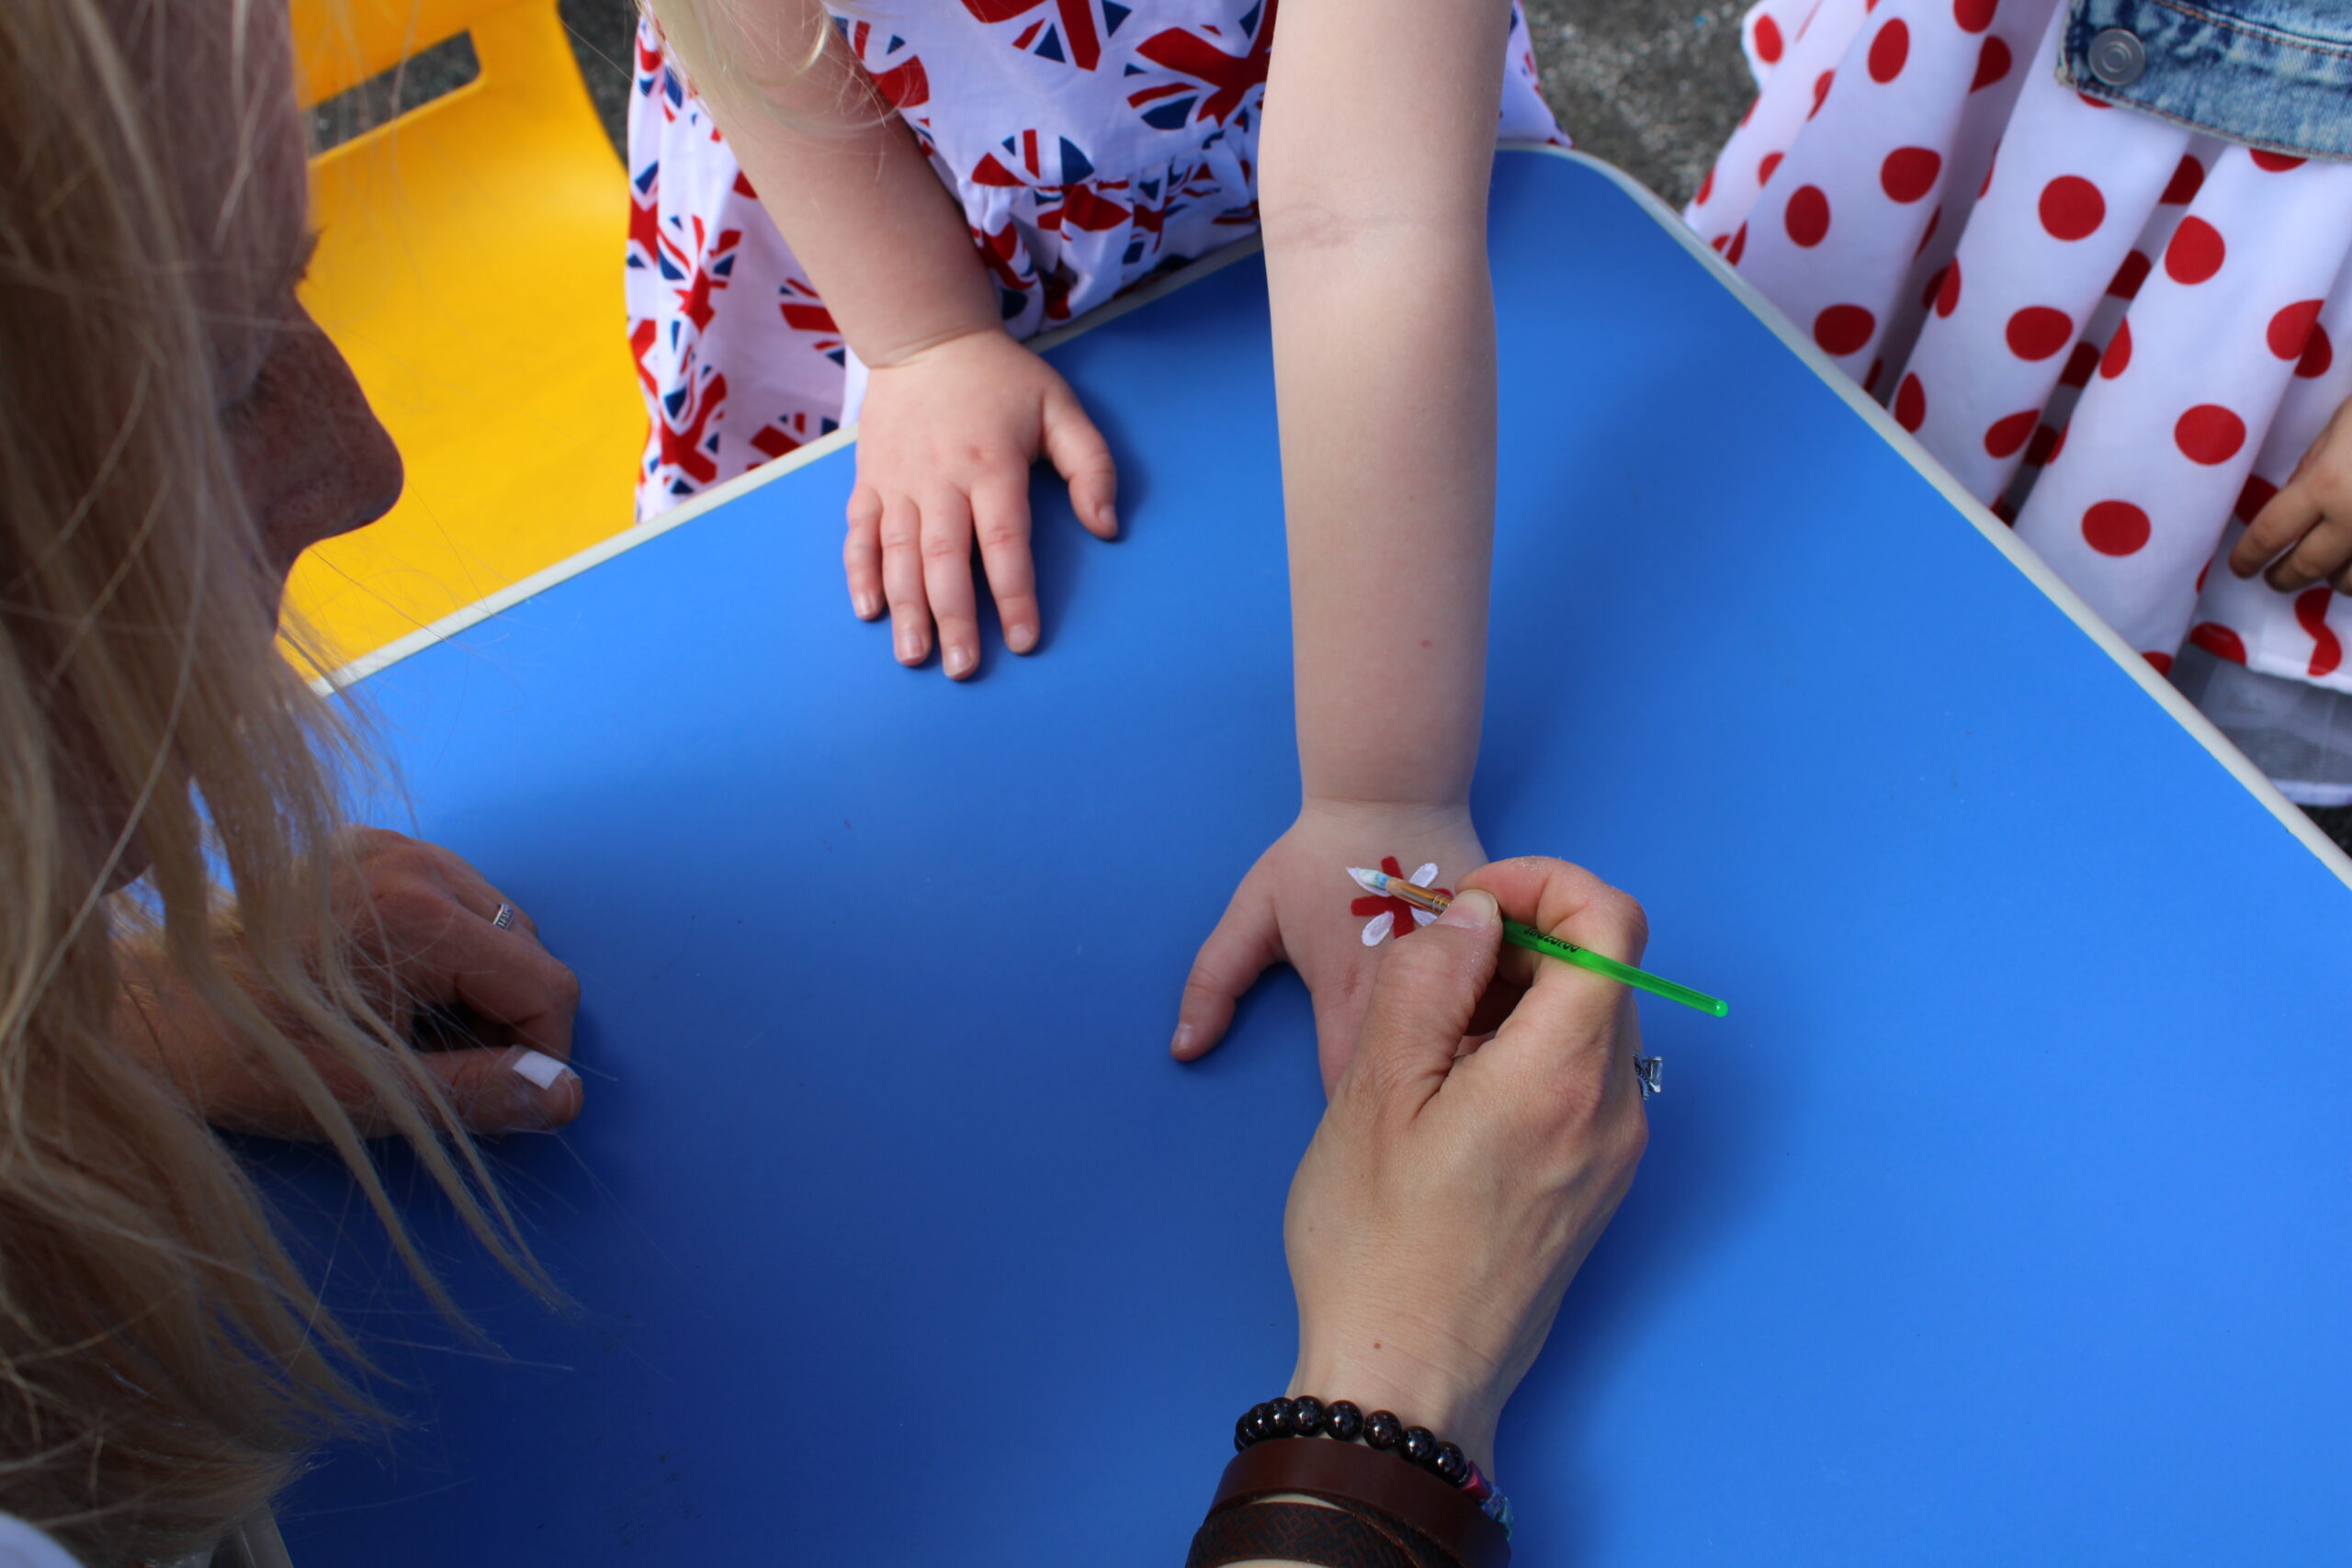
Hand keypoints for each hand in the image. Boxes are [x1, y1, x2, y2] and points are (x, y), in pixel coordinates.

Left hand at [116, 828, 582, 1137]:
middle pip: (524, 946)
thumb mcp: (365, 1093)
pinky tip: (393, 981)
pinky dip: (444, 943)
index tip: (500, 1092)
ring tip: (415, 1026)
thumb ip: (476, 1095)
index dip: (543, 1051)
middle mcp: (410, 860)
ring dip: (479, 978)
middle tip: (445, 1064)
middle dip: (507, 1013)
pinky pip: (449, 892)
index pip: (546, 983)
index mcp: (418, 913)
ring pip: (493, 917)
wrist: (139, 1009)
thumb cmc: (243, 1057)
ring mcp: (384, 844)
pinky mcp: (361, 845)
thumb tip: (564, 1096)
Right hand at [845, 326, 1118, 677]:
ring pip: (899, 554)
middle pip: (945, 559)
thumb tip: (1106, 527)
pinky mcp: (869, 481)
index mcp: (992, 464)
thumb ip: (1090, 466)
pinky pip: (859, 534)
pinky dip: (861, 573)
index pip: (1004, 541)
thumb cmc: (1001, 381)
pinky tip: (869, 611)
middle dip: (954, 618)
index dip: (1014, 594)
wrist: (926, 338)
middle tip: (963, 669)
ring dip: (906, 609)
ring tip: (914, 656)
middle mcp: (941, 478)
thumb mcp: (1061, 407)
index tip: (1023, 640)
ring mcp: (898, 481)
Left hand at [1174, 800, 1486, 1091]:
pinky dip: (1494, 1025)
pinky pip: (1505, 1012)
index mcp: (1349, 1000)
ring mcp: (1468, 974)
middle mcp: (1414, 998)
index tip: (1349, 1119)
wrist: (1393, 792)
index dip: (1352, 1116)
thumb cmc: (1318, 855)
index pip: (1353, 1093)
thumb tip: (1184, 1049)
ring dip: (1460, 1066)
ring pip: (1470, 1051)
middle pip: (1420, 1082)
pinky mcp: (1504, 954)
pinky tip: (1490, 1029)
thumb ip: (1214, 983)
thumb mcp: (1254, 912)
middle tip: (1399, 1102)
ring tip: (1447, 1074)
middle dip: (1410, 1099)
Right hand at [1282, 857, 1650, 1475]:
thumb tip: (1476, 917)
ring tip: (1427, 1046)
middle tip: (1426, 979)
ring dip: (1516, 1001)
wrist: (1408, 1376)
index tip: (1470, 908)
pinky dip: (1526, 1055)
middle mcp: (1615, 1107)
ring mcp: (1614, 1152)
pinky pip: (1580, 1081)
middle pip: (1600, 969)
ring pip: (1588, 1024)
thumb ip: (1430, 979)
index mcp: (1564, 1071)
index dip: (1544, 883)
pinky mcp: (1597, 1185)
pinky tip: (1452, 1095)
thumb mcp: (1376, 1087)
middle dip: (1517, 944)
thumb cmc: (1377, 1241)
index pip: (1612, 920)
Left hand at [2230, 393, 2351, 592]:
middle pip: (2308, 567)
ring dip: (2334, 580)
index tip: (2241, 567)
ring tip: (2328, 573)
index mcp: (2328, 485)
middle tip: (2276, 579)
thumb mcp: (2342, 425)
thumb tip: (2290, 501)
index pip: (2271, 534)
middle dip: (2285, 577)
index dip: (2249, 556)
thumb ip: (2313, 466)